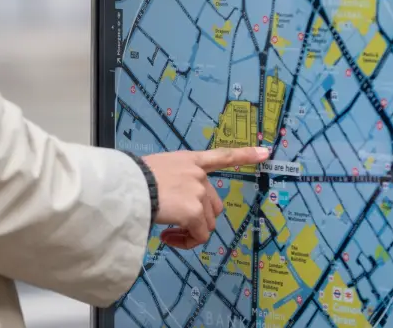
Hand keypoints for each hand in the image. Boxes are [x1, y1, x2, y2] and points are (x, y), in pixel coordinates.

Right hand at [142, 147, 270, 249]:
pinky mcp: (194, 212)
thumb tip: (172, 203)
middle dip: (199, 218)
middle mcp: (198, 175)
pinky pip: (199, 236)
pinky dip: (187, 242)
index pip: (222, 155)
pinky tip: (168, 239)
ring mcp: (198, 193)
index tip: (266, 151)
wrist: (127, 186)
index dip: (245, 154)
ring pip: (207, 223)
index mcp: (189, 160)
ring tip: (168, 234)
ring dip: (191, 232)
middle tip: (175, 227)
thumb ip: (173, 181)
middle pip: (213, 204)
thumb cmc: (131, 178)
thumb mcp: (155, 170)